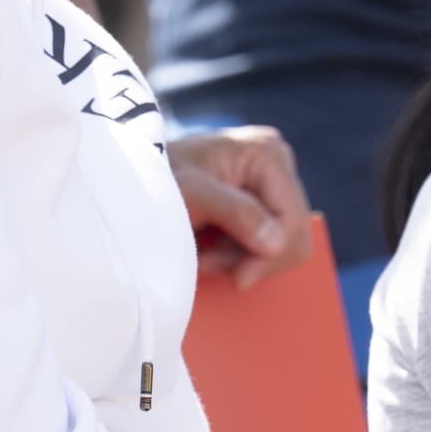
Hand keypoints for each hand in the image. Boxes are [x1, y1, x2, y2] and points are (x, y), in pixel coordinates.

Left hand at [171, 127, 317, 288]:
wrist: (137, 176)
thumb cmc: (159, 176)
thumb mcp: (192, 193)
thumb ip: (236, 213)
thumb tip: (277, 244)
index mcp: (267, 153)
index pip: (292, 218)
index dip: (271, 255)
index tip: (237, 278)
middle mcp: (278, 164)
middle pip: (293, 234)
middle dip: (253, 258)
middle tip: (210, 264)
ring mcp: (271, 183)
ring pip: (282, 244)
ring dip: (242, 260)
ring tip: (204, 258)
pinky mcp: (261, 202)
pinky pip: (268, 243)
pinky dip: (239, 256)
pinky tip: (211, 252)